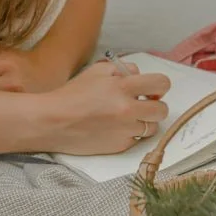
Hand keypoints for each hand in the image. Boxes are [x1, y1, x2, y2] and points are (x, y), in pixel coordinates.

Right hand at [39, 61, 170, 155]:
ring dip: (144, 121)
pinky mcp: (120, 146)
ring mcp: (125, 130)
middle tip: (142, 104)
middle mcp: (128, 110)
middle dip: (155, 105)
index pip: (161, 83)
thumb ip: (123, 69)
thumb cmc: (73, 94)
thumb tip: (139, 76)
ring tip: (127, 118)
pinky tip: (114, 128)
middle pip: (162, 110)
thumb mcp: (98, 70)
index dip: (160, 86)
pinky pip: (136, 139)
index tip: (152, 89)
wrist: (53, 122)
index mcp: (123, 87)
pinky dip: (130, 134)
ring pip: (152, 127)